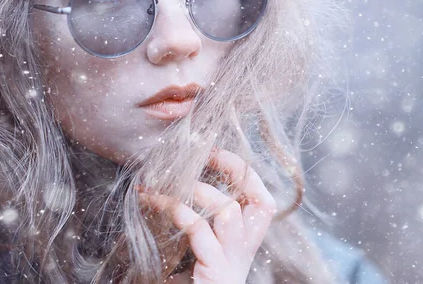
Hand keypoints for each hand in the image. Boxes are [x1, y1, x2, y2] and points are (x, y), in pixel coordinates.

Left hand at [139, 150, 276, 282]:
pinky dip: (182, 213)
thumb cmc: (191, 281)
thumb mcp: (202, 250)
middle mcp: (244, 252)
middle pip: (262, 203)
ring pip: (230, 213)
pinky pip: (201, 233)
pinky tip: (159, 204)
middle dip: (237, 172)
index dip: (244, 172)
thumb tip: (179, 184)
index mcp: (244, 243)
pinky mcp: (214, 273)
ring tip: (171, 184)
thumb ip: (202, 224)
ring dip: (200, 192)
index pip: (262, 201)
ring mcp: (231, 263)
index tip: (215, 152)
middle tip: (207, 154)